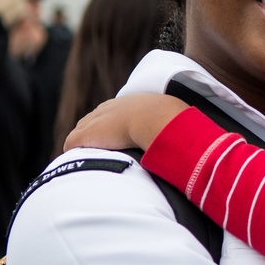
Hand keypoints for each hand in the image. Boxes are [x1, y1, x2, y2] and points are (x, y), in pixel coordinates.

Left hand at [64, 93, 189, 152]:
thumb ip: (174, 126)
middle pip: (92, 119)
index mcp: (127, 104)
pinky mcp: (87, 134)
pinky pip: (72, 142)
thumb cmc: (169, 119)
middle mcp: (108, 108)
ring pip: (81, 130)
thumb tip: (192, 136)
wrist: (155, 118)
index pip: (111, 112)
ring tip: (84, 157)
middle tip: (95, 147)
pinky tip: (74, 160)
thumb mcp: (171, 119)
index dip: (110, 125)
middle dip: (92, 132)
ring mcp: (97, 121)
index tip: (113, 136)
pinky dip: (72, 151)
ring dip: (83, 142)